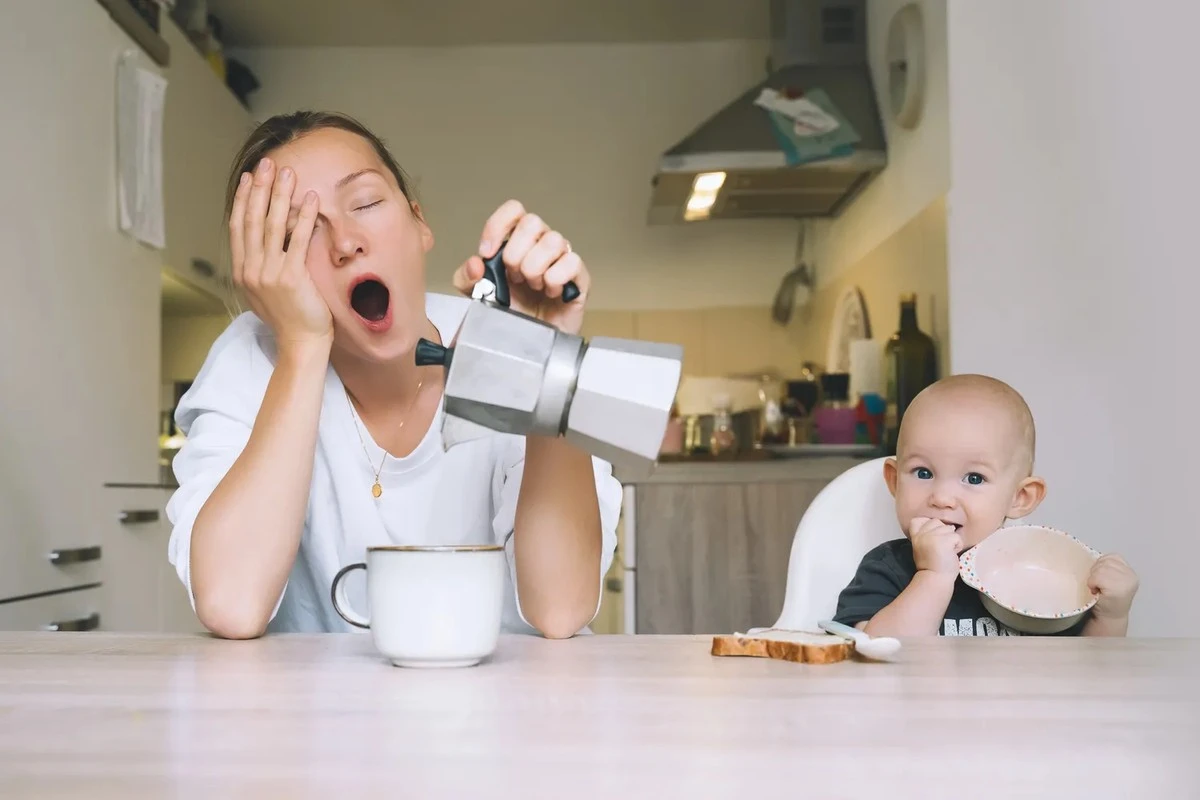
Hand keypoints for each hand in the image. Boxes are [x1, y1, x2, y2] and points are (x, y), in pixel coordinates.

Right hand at [230, 157, 332, 351]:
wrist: (300, 343)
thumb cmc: (288, 319)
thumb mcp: (264, 292)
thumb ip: (261, 268)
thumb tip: (265, 247)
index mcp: (242, 271)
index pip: (239, 227)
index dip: (243, 200)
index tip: (249, 178)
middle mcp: (251, 269)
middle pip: (252, 220)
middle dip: (260, 189)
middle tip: (268, 164)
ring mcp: (268, 273)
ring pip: (272, 225)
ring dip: (280, 196)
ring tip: (288, 173)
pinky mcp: (291, 278)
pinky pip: (297, 240)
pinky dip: (303, 217)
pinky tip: (310, 200)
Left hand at [452, 199, 588, 334]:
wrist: (530, 345)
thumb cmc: (510, 315)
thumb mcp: (478, 296)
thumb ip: (467, 277)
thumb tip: (476, 263)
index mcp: (517, 241)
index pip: (514, 210)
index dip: (498, 227)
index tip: (488, 254)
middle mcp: (541, 244)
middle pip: (533, 222)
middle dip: (516, 253)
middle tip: (514, 277)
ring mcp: (562, 258)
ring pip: (553, 240)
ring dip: (535, 268)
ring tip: (534, 287)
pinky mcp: (579, 277)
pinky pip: (572, 262)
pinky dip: (555, 279)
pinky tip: (551, 293)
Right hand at [909, 517, 963, 575]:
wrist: (935, 579)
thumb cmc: (932, 565)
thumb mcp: (922, 548)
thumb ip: (926, 536)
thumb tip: (945, 526)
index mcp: (915, 536)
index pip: (918, 520)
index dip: (927, 524)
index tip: (931, 537)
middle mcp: (922, 534)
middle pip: (937, 522)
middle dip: (943, 532)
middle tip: (941, 548)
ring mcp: (933, 537)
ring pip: (949, 529)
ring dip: (952, 540)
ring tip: (946, 551)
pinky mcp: (944, 541)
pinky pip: (957, 537)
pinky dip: (958, 546)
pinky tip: (951, 554)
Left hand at [1087, 554, 1138, 618]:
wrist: (1110, 618)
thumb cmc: (1106, 598)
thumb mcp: (1112, 579)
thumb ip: (1108, 567)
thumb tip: (1090, 555)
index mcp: (1130, 572)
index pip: (1112, 557)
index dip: (1101, 565)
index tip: (1101, 578)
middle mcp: (1131, 575)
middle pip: (1104, 562)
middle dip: (1096, 572)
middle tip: (1099, 585)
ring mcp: (1125, 582)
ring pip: (1100, 569)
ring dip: (1093, 578)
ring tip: (1098, 588)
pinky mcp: (1117, 588)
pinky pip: (1097, 577)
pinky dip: (1092, 583)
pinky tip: (1096, 591)